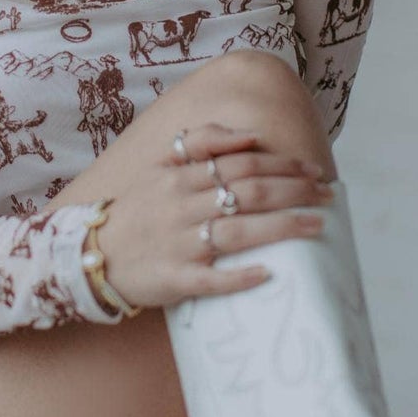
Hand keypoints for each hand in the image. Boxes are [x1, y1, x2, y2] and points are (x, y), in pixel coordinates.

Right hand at [97, 122, 334, 310]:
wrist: (90, 255)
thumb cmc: (138, 212)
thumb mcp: (160, 167)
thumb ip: (201, 144)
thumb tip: (250, 136)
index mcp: (179, 178)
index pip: (240, 164)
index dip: (282, 166)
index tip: (314, 172)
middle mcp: (180, 207)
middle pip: (246, 194)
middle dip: (293, 193)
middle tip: (327, 196)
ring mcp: (177, 244)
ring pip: (236, 232)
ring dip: (281, 228)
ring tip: (316, 227)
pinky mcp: (172, 279)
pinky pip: (209, 280)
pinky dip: (238, 277)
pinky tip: (268, 274)